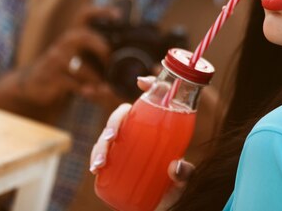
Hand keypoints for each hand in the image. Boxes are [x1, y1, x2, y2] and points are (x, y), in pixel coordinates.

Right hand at [18, 6, 118, 108]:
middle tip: (111, 62)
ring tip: (105, 86)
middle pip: (83, 36)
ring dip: (95, 78)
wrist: (36, 85)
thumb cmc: (67, 70)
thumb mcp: (80, 56)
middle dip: (102, 48)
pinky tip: (91, 93)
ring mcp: (55, 59)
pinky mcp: (49, 76)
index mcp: (74, 35)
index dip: (101, 12)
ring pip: (79, 66)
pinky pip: (70, 82)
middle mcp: (64, 43)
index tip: (118, 15)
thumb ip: (96, 52)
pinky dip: (84, 89)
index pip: (85, 15)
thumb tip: (126, 54)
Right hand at [90, 77, 193, 207]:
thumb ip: (186, 174)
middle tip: (112, 137)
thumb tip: (175, 166)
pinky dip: (95, 158)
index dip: (149, 87)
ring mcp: (126, 147)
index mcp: (159, 130)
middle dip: (114, 122)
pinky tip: (96, 168)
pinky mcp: (114, 163)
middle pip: (124, 116)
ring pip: (108, 135)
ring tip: (100, 162)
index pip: (153, 103)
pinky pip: (100, 155)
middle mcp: (140, 134)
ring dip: (100, 144)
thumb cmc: (174, 191)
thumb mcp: (185, 181)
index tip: (141, 82)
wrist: (159, 209)